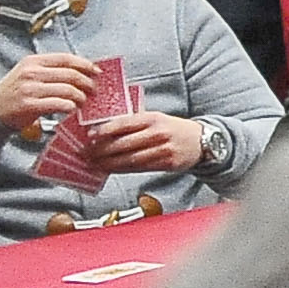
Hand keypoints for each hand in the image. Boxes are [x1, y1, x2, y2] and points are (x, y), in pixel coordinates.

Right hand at [0, 56, 100, 139]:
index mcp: (33, 61)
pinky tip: (71, 109)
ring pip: (68, 90)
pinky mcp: (30, 104)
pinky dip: (70, 107)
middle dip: (88, 83)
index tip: (97, 71)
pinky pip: (60, 104)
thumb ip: (51, 70)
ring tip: (82, 102)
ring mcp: (30, 88)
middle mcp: (31, 72)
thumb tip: (81, 71)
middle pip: (71, 74)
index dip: (86, 64)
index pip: (66, 58)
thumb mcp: (29, 73)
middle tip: (93, 90)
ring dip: (81, 97)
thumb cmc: (14, 92)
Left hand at [83, 112, 205, 177]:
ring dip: (107, 163)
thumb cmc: (173, 129)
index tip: (89, 137)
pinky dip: (121, 169)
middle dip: (100, 150)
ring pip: (129, 159)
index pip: (123, 124)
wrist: (202, 141)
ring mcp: (163, 150)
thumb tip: (103, 130)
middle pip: (123, 144)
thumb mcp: (156, 118)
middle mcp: (158, 134)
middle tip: (85, 153)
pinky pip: (138, 168)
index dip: (104, 131)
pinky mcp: (167, 163)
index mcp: (153, 118)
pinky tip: (110, 168)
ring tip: (93, 163)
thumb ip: (134, 123)